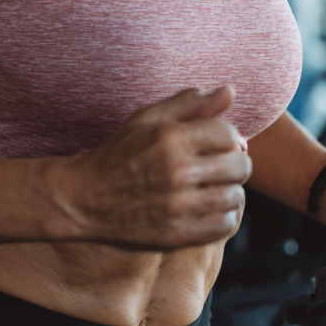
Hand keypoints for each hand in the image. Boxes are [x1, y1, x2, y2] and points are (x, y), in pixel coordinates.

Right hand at [54, 86, 250, 249]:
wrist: (85, 198)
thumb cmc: (120, 152)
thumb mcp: (148, 118)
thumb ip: (191, 103)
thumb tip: (231, 91)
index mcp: (170, 138)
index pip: (228, 133)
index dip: (230, 135)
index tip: (219, 141)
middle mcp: (176, 172)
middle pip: (239, 165)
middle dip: (236, 160)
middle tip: (222, 162)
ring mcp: (178, 207)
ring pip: (235, 197)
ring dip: (231, 189)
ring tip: (215, 184)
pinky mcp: (177, 235)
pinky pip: (224, 226)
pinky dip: (224, 216)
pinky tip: (210, 206)